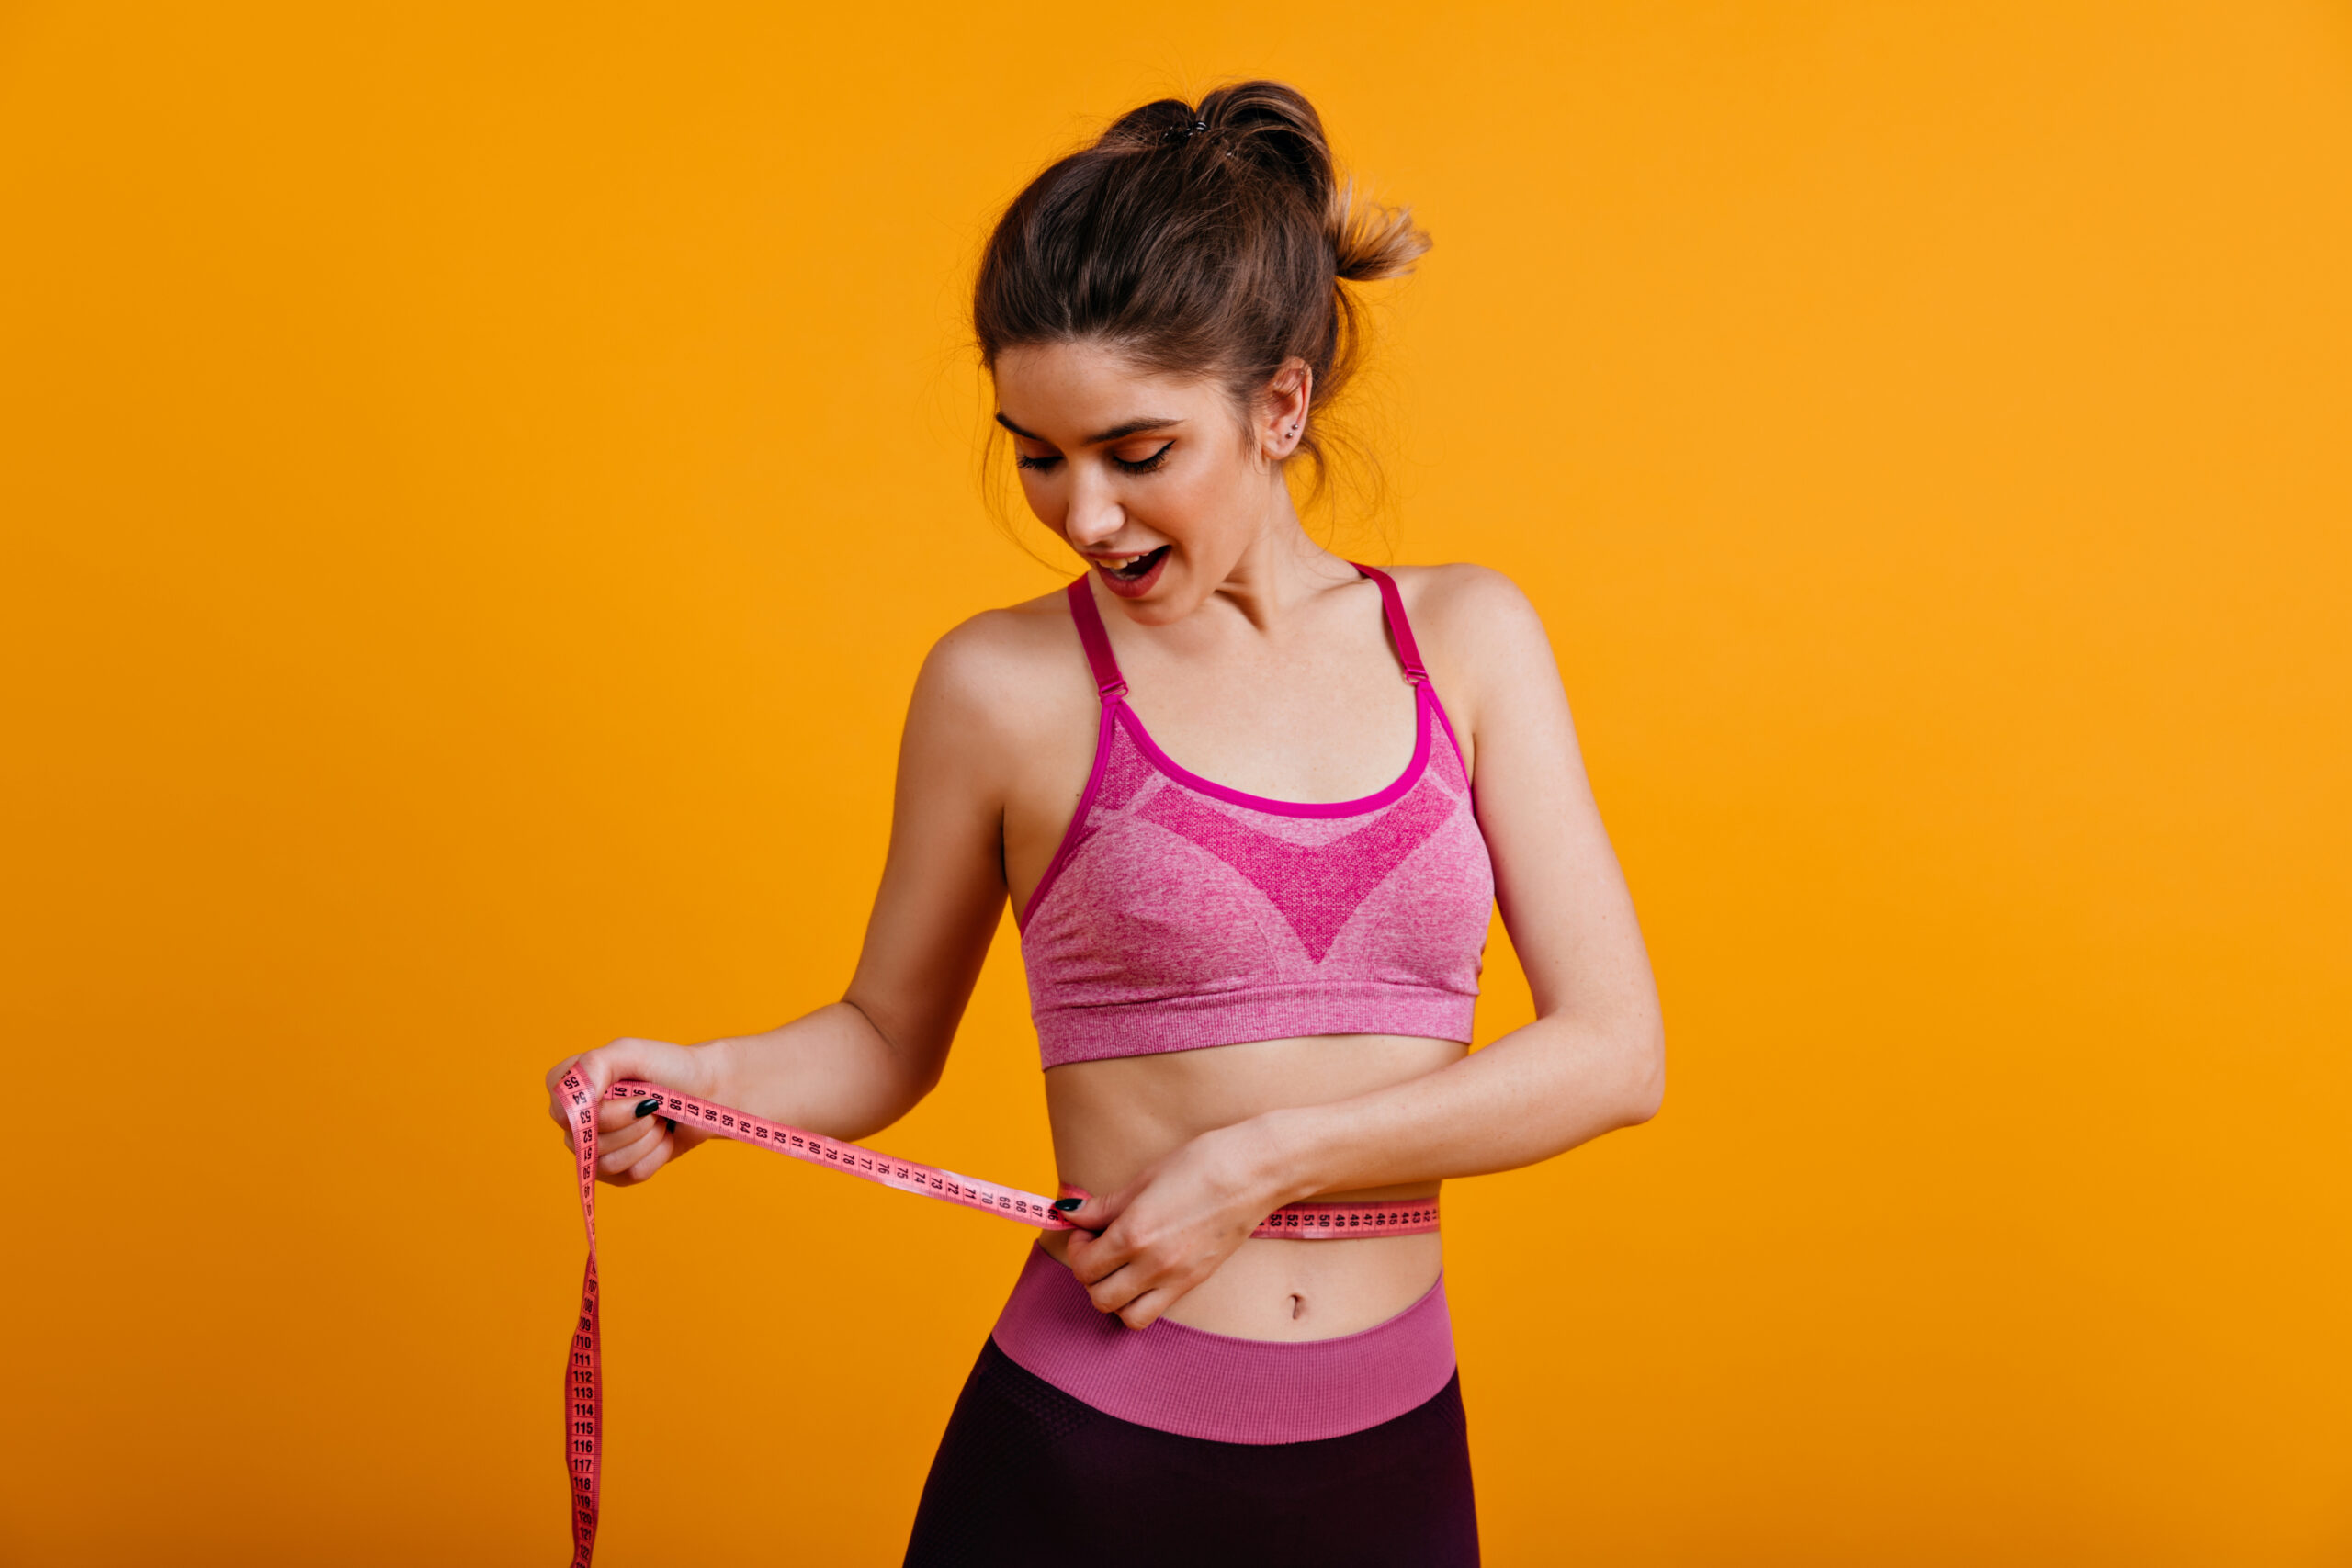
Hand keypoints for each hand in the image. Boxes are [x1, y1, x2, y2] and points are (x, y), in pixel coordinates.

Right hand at [544, 1036, 729, 1186]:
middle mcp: (575, 1120)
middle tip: (653, 1103)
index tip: (635, 1092)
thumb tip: (574, 1104)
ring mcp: (594, 1149)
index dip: (604, 1111)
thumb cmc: (668, 1066)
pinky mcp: (617, 1172)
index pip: (565, 1114)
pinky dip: (656, 1154)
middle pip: (588, 1142)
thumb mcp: (630, 1052)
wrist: (706, 1091)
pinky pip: (630, 1175)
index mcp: (568, 1086)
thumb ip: (593, 1066)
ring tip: (658, 1118)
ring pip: (608, 1163)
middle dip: (633, 1122)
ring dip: (647, 1138)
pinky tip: (663, 1136)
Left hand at [1058, 1123, 1283, 1329]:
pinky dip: (1139, 1302)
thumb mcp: (1144, 1179)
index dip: (1077, 1248)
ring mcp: (1177, 1278)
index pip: (1084, 1265)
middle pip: (1099, 1296)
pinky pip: (1155, 1311)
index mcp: (1134, 1233)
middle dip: (1090, 1275)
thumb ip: (1104, 1205)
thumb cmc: (1201, 1165)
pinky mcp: (1195, 1282)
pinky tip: (1143, 1273)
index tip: (1086, 1231)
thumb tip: (1069, 1213)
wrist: (1254, 1173)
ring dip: (1113, 1296)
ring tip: (1120, 1267)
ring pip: (1126, 1316)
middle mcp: (1153, 1264)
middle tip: (1100, 1248)